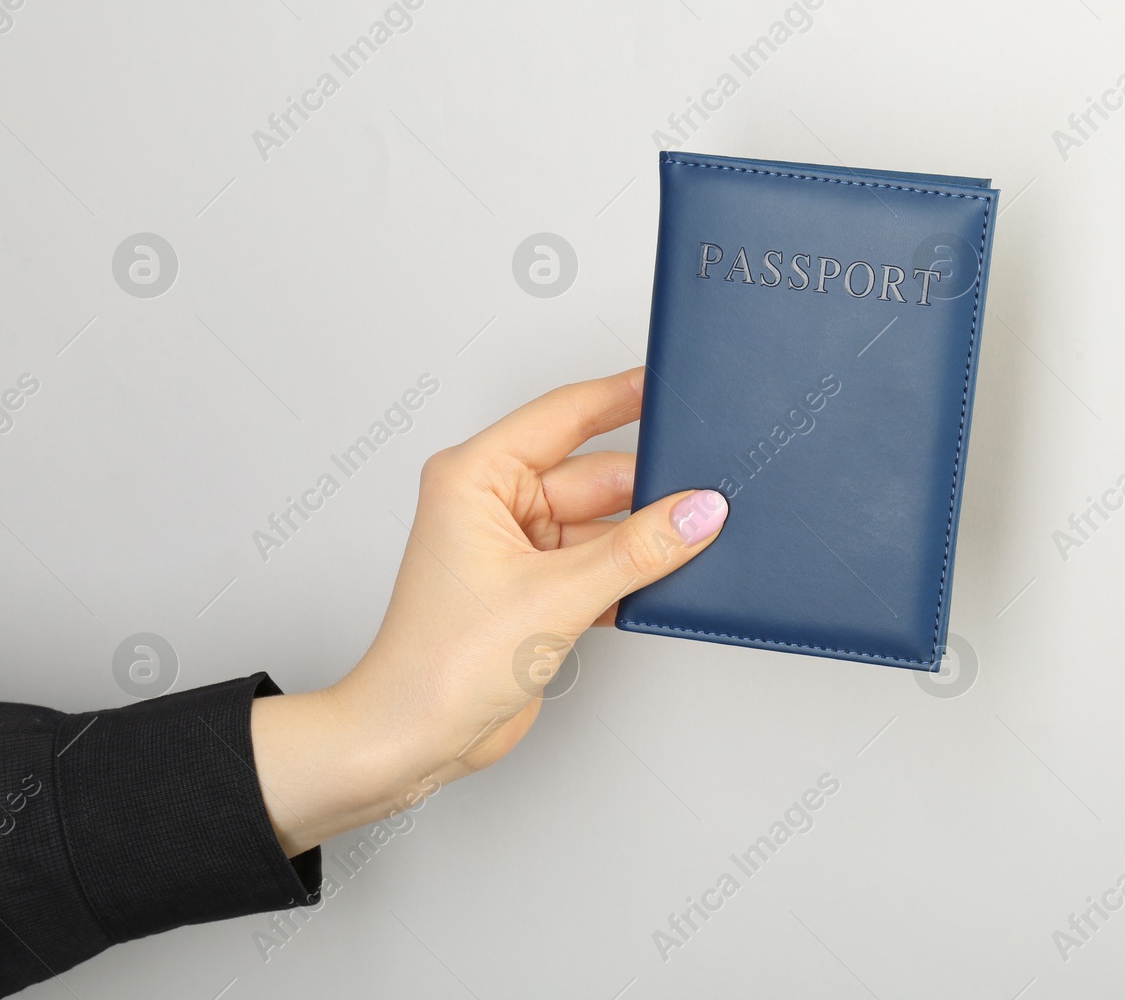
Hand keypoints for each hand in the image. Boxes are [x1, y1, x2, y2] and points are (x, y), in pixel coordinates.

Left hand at [251, 367, 727, 854]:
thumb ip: (638, 550)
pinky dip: (634, 574)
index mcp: (477, 476)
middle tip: (710, 492)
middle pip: (596, 475)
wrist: (414, 741)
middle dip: (651, 488)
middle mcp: (495, 503)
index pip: (565, 415)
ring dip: (646, 538)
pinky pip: (602, 562)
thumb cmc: (439, 664)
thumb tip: (698, 512)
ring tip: (696, 541)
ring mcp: (518, 547)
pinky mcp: (538, 588)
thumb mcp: (556, 596)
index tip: (671, 383)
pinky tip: (668, 580)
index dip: (622, 396)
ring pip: (605, 523)